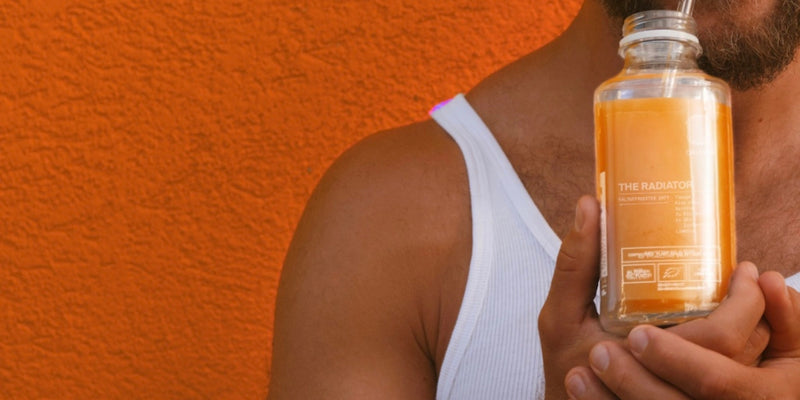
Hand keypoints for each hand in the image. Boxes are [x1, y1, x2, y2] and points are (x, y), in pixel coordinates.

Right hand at [545, 196, 770, 398]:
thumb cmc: (567, 365)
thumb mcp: (560, 318)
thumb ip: (575, 265)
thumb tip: (589, 206)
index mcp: (649, 364)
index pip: (719, 341)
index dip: (742, 306)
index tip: (741, 269)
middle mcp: (676, 385)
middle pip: (743, 353)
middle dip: (758, 309)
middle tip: (750, 274)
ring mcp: (685, 391)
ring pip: (746, 366)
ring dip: (758, 328)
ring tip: (748, 292)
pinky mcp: (690, 392)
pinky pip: (736, 375)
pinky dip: (748, 347)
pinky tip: (744, 323)